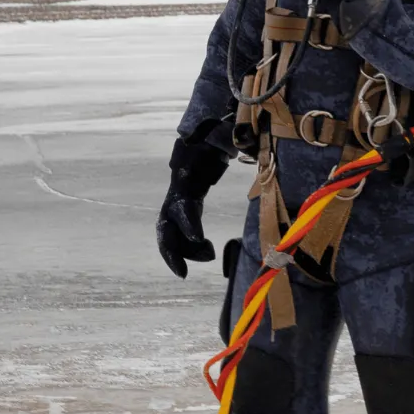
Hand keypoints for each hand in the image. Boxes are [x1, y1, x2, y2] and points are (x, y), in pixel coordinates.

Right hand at [156, 135, 229, 278]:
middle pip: (165, 230)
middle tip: (182, 273)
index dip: (188, 224)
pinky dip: (190, 250)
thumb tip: (248, 140)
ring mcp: (174, 210)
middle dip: (171, 253)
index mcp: (184, 182)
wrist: (196, 152)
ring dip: (187, 253)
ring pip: (173, 239)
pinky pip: (180, 239)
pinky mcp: (181, 217)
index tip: (198, 238)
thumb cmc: (212, 149)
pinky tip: (208, 251)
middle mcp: (174, 200)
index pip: (182, 207)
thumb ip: (231, 143)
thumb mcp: (220, 147)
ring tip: (210, 253)